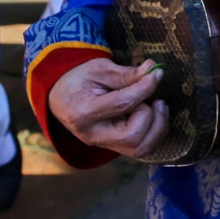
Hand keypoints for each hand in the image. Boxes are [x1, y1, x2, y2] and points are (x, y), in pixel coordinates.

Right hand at [49, 57, 168, 155]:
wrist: (61, 99)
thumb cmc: (78, 80)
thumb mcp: (98, 69)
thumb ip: (125, 73)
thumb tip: (152, 69)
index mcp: (84, 112)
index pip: (122, 104)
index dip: (145, 88)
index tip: (156, 74)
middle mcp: (93, 135)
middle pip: (132, 137)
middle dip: (151, 116)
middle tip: (153, 98)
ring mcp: (103, 145)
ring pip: (140, 149)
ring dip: (158, 127)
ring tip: (158, 105)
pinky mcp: (113, 148)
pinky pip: (141, 149)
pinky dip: (155, 133)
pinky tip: (154, 114)